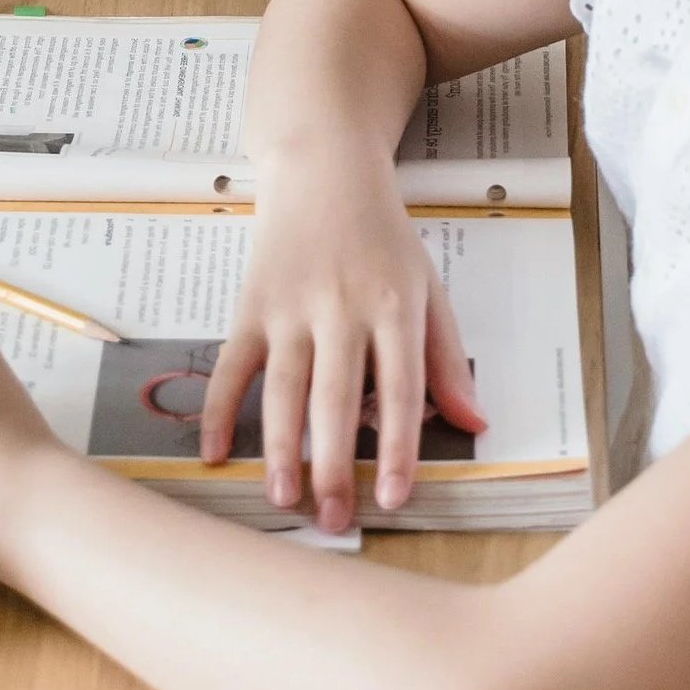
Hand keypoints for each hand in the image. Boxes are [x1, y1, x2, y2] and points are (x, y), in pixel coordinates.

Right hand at [199, 157, 487, 529]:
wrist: (324, 169)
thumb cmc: (383, 238)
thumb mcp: (429, 288)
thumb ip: (447, 360)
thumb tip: (475, 424)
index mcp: (396, 306)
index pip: (401, 388)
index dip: (398, 446)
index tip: (394, 498)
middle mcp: (343, 307)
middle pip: (336, 397)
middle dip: (333, 464)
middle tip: (331, 520)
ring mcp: (291, 305)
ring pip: (283, 387)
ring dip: (280, 447)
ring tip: (282, 500)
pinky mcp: (250, 303)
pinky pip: (231, 364)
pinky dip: (218, 409)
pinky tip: (215, 454)